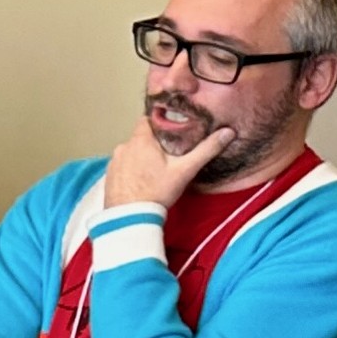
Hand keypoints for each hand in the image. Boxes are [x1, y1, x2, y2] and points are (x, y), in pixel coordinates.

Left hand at [105, 117, 234, 207]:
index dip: (161, 121)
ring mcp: (114, 162)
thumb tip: (227, 133)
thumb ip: (206, 150)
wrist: (130, 219)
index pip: (148, 118)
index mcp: (141, 139)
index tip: (172, 129)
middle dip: (154, 142)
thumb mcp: (185, 170)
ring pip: (131, 152)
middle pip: (141, 136)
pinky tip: (142, 182)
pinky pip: (122, 167)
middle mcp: (124, 147)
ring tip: (155, 171)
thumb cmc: (156, 193)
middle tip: (168, 154)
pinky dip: (131, 170)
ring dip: (141, 157)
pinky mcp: (109, 177)